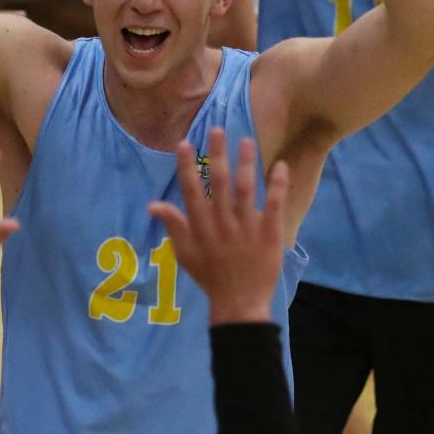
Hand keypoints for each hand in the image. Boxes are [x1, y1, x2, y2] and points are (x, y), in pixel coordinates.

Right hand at [148, 128, 288, 324]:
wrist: (239, 303)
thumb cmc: (210, 275)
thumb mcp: (185, 253)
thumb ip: (173, 226)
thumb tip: (152, 204)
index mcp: (201, 227)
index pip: (191, 192)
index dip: (187, 167)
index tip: (184, 143)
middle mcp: (222, 224)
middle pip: (220, 183)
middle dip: (218, 155)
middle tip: (217, 129)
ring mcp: (247, 228)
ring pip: (246, 190)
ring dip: (246, 164)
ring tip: (247, 140)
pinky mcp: (269, 234)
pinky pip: (274, 206)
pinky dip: (277, 186)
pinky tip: (281, 166)